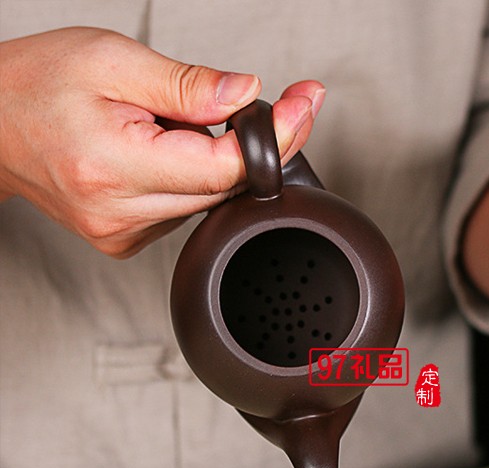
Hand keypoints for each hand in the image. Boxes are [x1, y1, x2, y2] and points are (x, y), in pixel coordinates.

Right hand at [0, 27, 324, 257]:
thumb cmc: (35, 85)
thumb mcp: (112, 60)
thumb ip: (188, 85)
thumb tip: (247, 95)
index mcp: (115, 168)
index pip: (225, 168)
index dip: (274, 137)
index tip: (304, 106)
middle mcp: (122, 214)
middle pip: (224, 188)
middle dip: (256, 145)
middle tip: (273, 106)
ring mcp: (125, 233)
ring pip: (208, 200)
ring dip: (215, 160)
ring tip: (175, 123)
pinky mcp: (128, 239)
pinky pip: (185, 209)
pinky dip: (192, 178)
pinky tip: (166, 152)